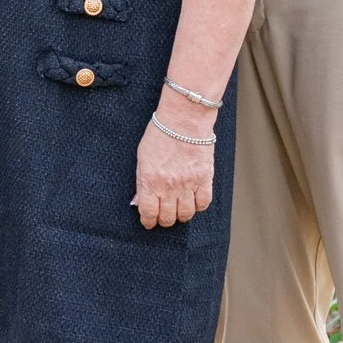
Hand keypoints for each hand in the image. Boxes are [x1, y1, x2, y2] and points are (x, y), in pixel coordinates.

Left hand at [133, 92, 217, 231]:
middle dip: (164, 220)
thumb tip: (139, 200)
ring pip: (185, 214)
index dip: (148, 221)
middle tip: (164, 217)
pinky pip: (203, 203)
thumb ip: (141, 181)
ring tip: (179, 210)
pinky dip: (198, 206)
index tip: (149, 222)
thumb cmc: (161, 133)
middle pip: (167, 217)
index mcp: (149, 180)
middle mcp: (168, 186)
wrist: (184, 120)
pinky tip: (194, 201)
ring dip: (181, 216)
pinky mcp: (204, 179)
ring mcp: (187, 184)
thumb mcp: (142, 157)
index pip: (148, 212)